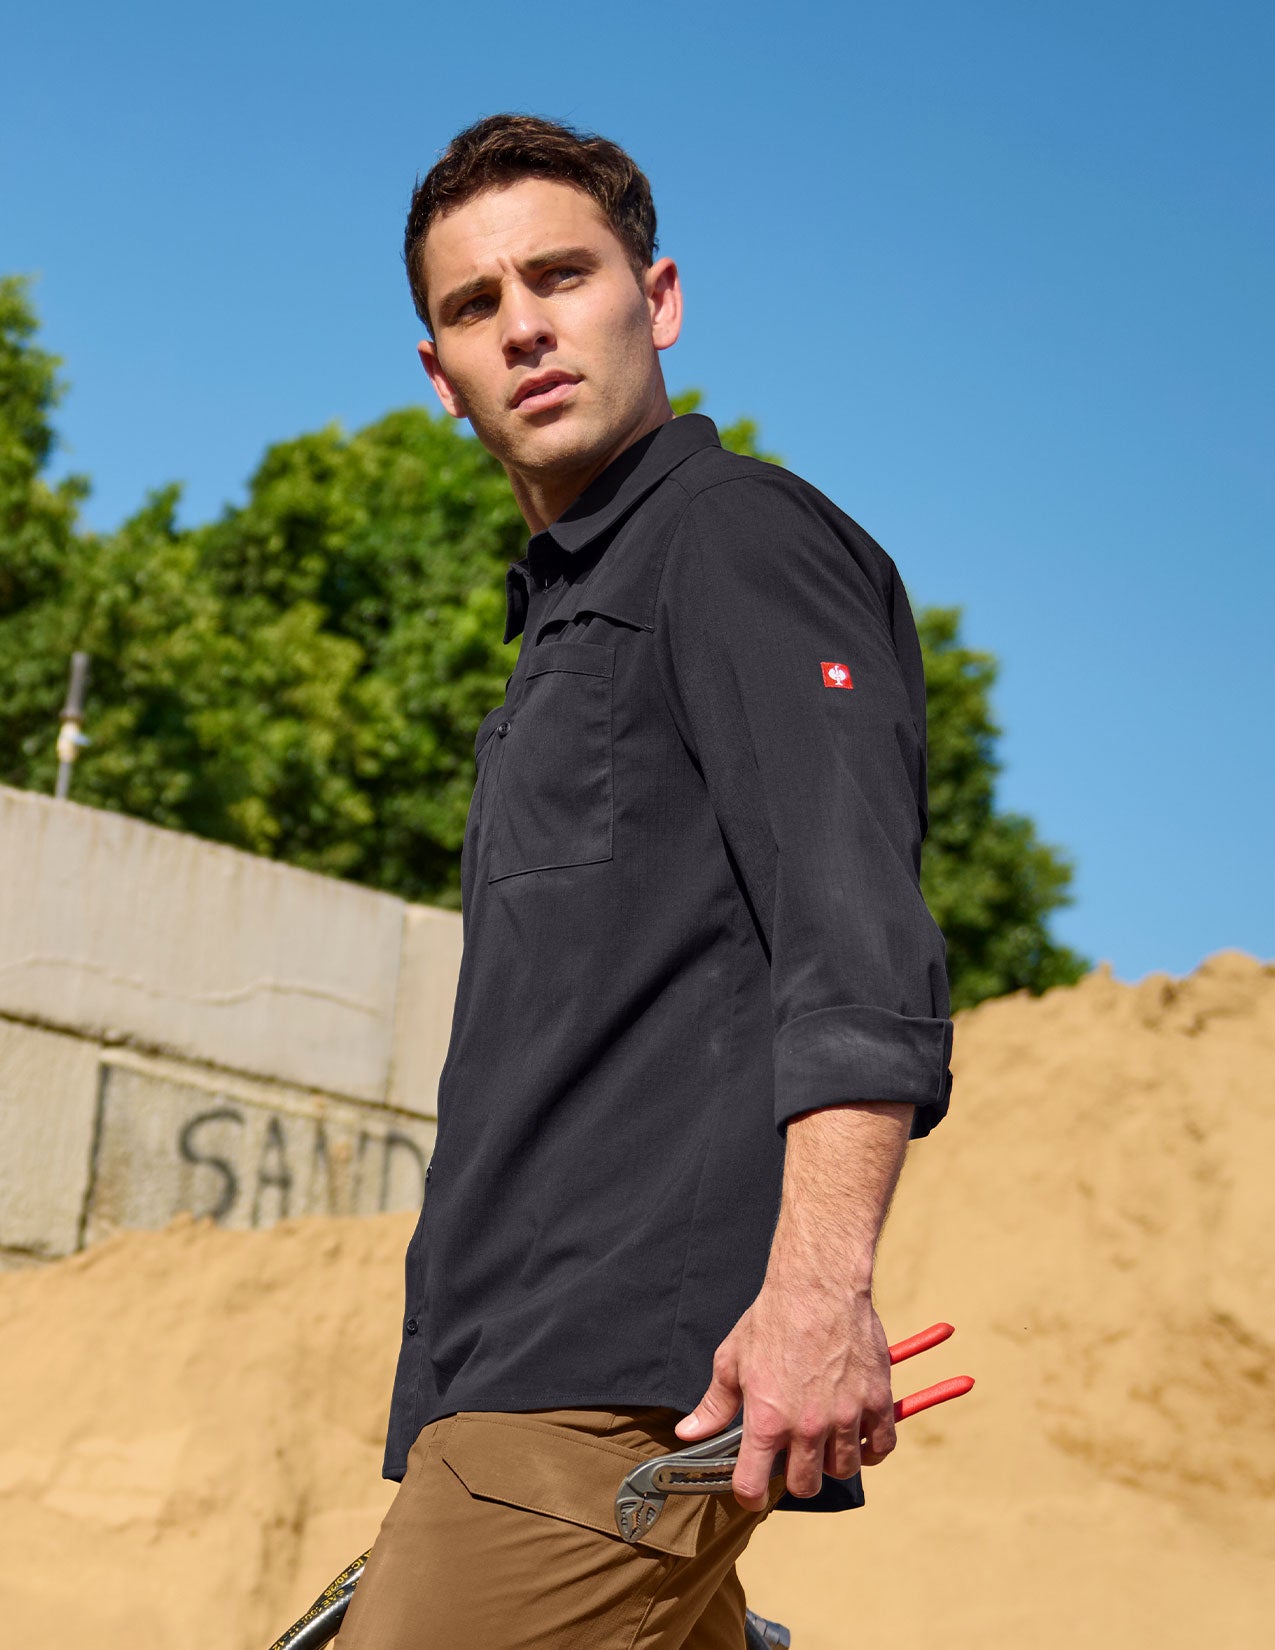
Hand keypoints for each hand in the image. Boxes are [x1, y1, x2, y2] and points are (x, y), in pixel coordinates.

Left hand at [674, 1275, 896, 1510]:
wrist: (818, 1285)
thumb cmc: (772, 1319)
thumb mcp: (732, 1359)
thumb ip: (714, 1404)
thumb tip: (688, 1434)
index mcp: (766, 1420)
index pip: (752, 1485)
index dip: (747, 1495)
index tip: (750, 1491)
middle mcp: (806, 1427)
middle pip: (805, 1486)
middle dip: (795, 1477)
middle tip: (793, 1456)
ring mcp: (845, 1417)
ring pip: (843, 1470)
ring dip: (832, 1462)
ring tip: (824, 1440)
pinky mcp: (875, 1402)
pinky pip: (881, 1448)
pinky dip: (871, 1449)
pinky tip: (858, 1434)